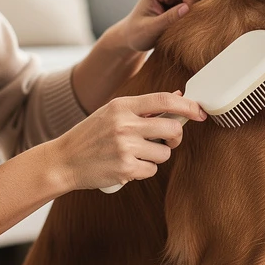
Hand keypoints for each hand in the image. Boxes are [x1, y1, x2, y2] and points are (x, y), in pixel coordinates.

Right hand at [46, 91, 207, 191]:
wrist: (64, 161)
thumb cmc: (91, 136)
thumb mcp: (112, 113)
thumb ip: (144, 107)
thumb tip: (178, 96)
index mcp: (121, 106)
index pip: (163, 100)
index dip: (186, 104)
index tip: (199, 111)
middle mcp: (124, 125)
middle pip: (172, 128)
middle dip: (175, 136)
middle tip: (168, 139)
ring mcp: (125, 147)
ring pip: (164, 152)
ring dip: (156, 156)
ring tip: (136, 154)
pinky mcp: (125, 169)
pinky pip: (152, 169)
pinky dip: (144, 169)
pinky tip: (127, 166)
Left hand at [107, 0, 216, 53]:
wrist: (133, 34)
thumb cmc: (138, 33)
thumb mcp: (150, 30)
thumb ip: (168, 19)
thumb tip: (187, 8)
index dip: (194, 4)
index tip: (188, 22)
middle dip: (204, 3)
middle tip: (196, 23)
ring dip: (208, 4)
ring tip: (199, 21)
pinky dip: (210, 3)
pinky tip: (204, 17)